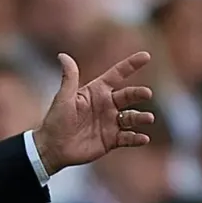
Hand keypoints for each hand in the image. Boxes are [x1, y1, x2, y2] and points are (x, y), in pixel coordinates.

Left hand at [33, 52, 153, 174]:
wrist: (53, 148)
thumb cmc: (56, 120)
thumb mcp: (63, 98)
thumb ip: (69, 77)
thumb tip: (62, 55)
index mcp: (96, 92)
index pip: (117, 75)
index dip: (130, 65)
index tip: (146, 56)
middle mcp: (106, 105)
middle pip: (128, 95)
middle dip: (139, 93)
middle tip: (146, 93)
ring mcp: (110, 123)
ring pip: (131, 117)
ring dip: (141, 117)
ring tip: (148, 118)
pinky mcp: (111, 140)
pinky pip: (128, 138)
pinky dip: (136, 138)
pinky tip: (143, 138)